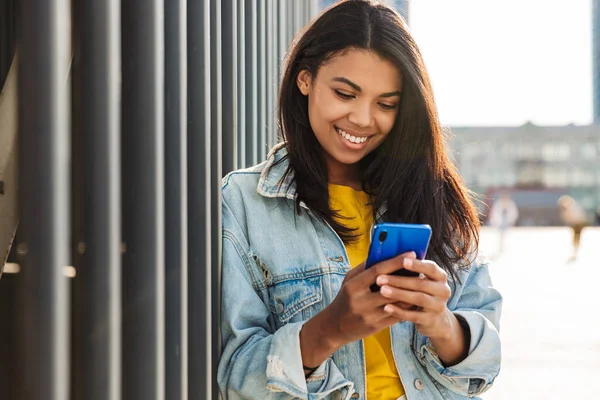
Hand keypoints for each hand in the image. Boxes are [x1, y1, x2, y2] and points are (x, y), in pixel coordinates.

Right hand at [299, 251, 416, 367]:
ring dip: (410, 293)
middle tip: (422, 270)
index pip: (377, 271)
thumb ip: (365, 268)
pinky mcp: (376, 327)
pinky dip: (407, 307)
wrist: (335, 326)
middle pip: (390, 288)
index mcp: (353, 286)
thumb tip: (384, 254)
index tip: (411, 253)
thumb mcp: (349, 281)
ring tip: (421, 284)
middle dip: (407, 278)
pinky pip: (397, 315)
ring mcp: (369, 315)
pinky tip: (415, 300)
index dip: (395, 261)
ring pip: (397, 303)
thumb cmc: (345, 298)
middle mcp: (360, 301)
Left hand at [375, 258, 453, 339]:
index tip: (403, 261)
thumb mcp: (422, 280)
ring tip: (382, 291)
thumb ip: (412, 270)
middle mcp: (443, 290)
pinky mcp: (431, 320)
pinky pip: (414, 316)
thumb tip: (391, 257)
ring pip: (418, 299)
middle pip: (421, 284)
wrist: (435, 319)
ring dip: (398, 294)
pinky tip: (386, 307)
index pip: (431, 268)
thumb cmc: (422, 292)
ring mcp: (438, 306)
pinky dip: (399, 311)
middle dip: (399, 280)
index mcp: (440, 276)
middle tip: (380, 278)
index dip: (417, 265)